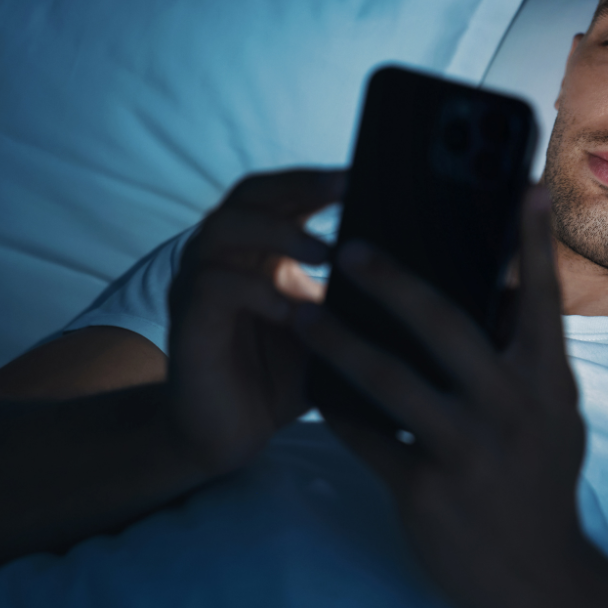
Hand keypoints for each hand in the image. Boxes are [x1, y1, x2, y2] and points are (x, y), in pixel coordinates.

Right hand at [167, 168, 344, 474]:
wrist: (227, 436)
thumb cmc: (281, 377)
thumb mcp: (330, 328)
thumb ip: (357, 296)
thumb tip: (420, 272)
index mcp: (260, 249)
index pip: (282, 193)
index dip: (318, 179)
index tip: (366, 172)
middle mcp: (225, 255)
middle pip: (251, 194)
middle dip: (299, 186)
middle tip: (346, 189)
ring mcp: (199, 285)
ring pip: (224, 229)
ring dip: (278, 233)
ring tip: (325, 252)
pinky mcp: (188, 322)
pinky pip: (213, 287)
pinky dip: (254, 290)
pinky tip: (289, 309)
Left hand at [294, 186, 588, 607]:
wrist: (539, 579)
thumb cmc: (544, 484)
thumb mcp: (557, 417)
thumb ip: (532, 359)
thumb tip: (507, 293)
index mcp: (548, 381)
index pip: (543, 297)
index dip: (533, 239)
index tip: (525, 183)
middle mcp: (512, 406)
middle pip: (446, 323)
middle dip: (393, 279)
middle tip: (350, 246)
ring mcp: (469, 449)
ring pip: (390, 378)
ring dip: (339, 340)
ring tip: (300, 311)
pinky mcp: (428, 490)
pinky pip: (367, 437)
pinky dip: (338, 409)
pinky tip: (314, 388)